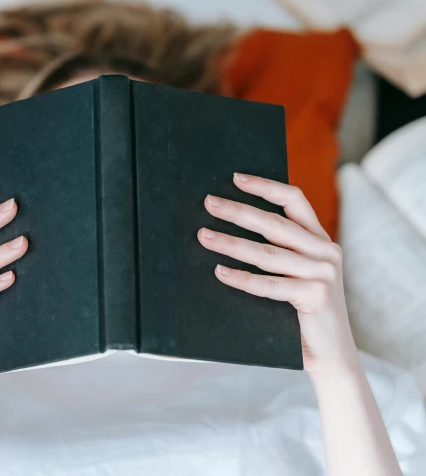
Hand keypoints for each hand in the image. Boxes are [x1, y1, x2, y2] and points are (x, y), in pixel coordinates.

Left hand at [197, 173, 357, 377]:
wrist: (331, 356)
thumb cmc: (303, 314)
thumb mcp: (296, 275)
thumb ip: (278, 253)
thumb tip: (229, 229)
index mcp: (321, 240)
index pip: (294, 200)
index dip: (265, 186)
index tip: (235, 178)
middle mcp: (326, 252)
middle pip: (274, 223)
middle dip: (238, 211)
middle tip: (208, 202)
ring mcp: (324, 273)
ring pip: (267, 253)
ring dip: (231, 243)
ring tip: (204, 236)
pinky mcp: (317, 295)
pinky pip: (269, 284)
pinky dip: (241, 278)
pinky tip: (219, 272)